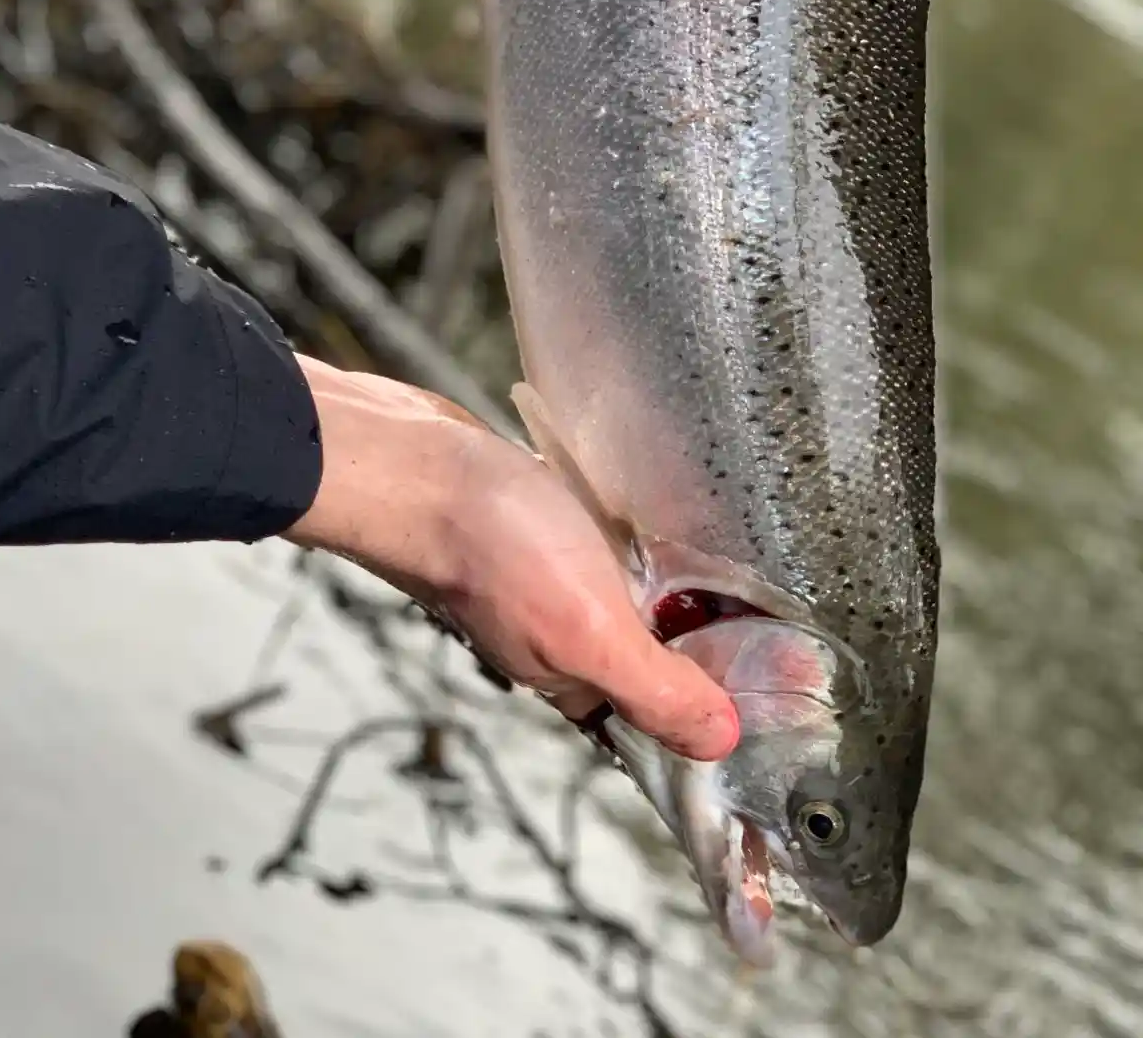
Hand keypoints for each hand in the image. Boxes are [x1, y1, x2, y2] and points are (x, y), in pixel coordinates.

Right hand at [283, 357, 738, 761]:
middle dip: (706, 626)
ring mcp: (544, 578)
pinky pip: (598, 541)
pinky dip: (629, 531)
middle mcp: (559, 634)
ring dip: (669, 574)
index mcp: (574, 676)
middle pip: (652, 646)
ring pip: (626, 590)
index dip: (726, 689)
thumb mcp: (591, 630)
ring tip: (721, 551)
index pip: (664, 705)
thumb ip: (656, 690)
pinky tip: (649, 510)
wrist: (414, 462)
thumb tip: (719, 743)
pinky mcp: (535, 525)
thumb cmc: (489, 545)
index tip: (790, 659)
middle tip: (765, 596)